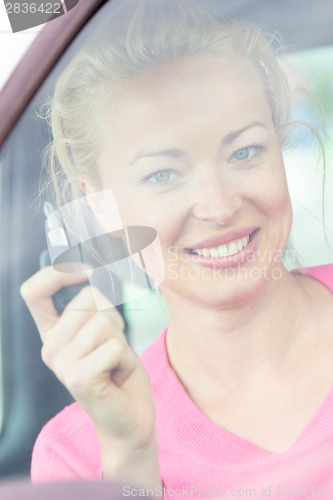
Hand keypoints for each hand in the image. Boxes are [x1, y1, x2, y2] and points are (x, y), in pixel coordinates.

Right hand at [20, 267, 159, 485]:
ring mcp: (61, 363)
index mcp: (53, 332)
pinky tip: (119, 374)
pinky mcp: (79, 378)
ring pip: (104, 320)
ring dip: (121, 337)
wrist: (129, 419)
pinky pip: (114, 345)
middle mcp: (50, 346)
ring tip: (116, 360)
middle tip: (114, 344)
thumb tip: (105, 271)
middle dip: (114, 314)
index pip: (34, 291)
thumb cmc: (119, 370)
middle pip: (87, 297)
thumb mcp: (108, 330)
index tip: (87, 268)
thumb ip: (99, 304)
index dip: (59, 271)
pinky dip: (127, 357)